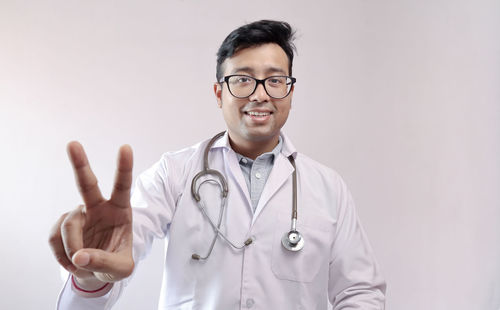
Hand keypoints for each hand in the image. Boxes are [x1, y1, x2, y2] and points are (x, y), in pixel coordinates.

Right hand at [49, 142, 134, 287]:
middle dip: (80, 164)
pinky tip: (72, 262)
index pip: (122, 186)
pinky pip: (54, 238)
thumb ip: (104, 262)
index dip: (124, 168)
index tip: (126, 148)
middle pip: (87, 183)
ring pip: (68, 225)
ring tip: (81, 264)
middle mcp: (99, 207)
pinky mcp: (61, 225)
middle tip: (73, 144)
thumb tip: (80, 256)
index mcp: (120, 211)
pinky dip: (62, 256)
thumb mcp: (121, 269)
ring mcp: (79, 215)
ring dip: (72, 248)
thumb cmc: (117, 264)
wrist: (98, 272)